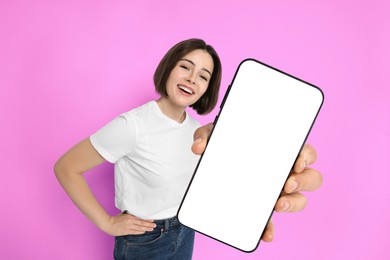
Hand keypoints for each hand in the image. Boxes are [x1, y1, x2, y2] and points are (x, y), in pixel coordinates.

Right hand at [103, 212, 156, 236]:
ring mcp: (128, 227)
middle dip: (149, 224)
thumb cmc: (116, 218)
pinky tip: (144, 231)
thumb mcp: (124, 214)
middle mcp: (130, 221)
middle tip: (154, 225)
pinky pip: (134, 232)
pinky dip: (139, 232)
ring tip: (151, 229)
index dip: (146, 219)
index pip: (140, 218)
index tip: (152, 220)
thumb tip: (136, 213)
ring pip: (139, 228)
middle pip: (141, 223)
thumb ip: (130, 214)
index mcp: (129, 216)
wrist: (108, 224)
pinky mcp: (126, 231)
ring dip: (146, 229)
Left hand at [191, 124, 322, 242]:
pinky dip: (270, 228)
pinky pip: (272, 221)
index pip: (304, 151)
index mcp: (279, 152)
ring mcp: (276, 192)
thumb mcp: (214, 138)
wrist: (212, 168)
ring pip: (300, 199)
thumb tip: (198, 147)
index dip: (306, 156)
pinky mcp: (262, 209)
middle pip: (311, 177)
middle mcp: (283, 172)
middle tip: (286, 183)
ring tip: (278, 204)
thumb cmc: (224, 147)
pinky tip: (265, 234)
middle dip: (303, 181)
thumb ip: (206, 137)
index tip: (296, 161)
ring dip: (294, 203)